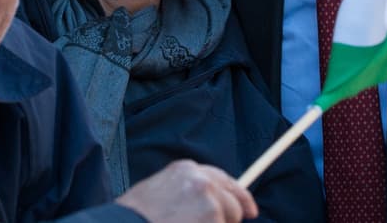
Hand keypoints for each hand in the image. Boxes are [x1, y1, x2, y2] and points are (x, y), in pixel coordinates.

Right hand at [116, 160, 257, 222]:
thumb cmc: (137, 216)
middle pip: (232, 197)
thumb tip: (211, 206)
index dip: (236, 195)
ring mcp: (209, 198)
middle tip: (236, 220)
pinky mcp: (214, 217)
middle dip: (233, 215)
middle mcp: (200, 178)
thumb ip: (187, 193)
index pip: (221, 179)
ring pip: (232, 218)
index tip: (249, 209)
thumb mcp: (160, 192)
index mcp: (185, 169)